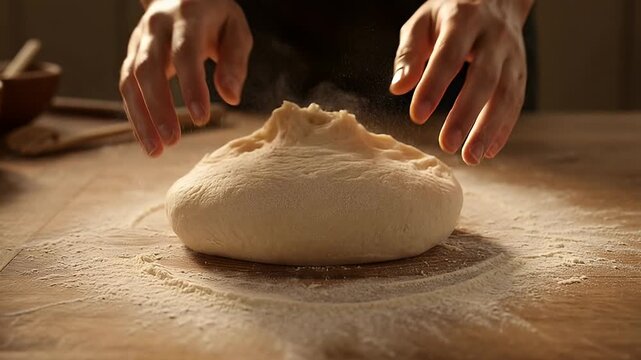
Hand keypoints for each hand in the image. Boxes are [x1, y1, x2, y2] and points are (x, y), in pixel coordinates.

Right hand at [120, 0, 252, 155]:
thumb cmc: (215, 17)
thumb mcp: (235, 30)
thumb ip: (235, 61)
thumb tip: (231, 98)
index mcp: (186, 17)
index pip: (185, 54)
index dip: (191, 87)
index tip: (201, 119)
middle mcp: (155, 27)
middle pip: (149, 68)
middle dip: (159, 107)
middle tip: (173, 141)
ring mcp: (138, 40)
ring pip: (130, 80)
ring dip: (141, 118)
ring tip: (155, 151)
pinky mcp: (130, 55)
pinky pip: (126, 87)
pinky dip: (134, 115)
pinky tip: (146, 139)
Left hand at [390, 0, 532, 164]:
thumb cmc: (448, 15)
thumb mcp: (422, 23)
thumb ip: (409, 54)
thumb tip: (398, 88)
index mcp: (463, 21)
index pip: (448, 57)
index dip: (433, 87)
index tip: (416, 116)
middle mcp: (493, 37)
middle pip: (484, 79)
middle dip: (466, 115)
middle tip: (447, 145)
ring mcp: (512, 55)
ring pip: (506, 94)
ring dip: (489, 129)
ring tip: (470, 158)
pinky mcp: (521, 71)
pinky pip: (516, 102)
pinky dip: (504, 128)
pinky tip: (488, 151)